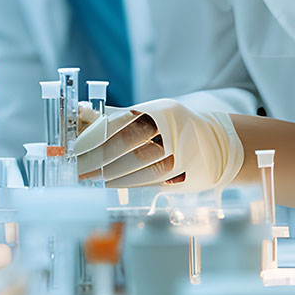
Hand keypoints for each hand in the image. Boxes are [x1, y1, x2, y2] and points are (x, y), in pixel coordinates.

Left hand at [75, 98, 242, 190]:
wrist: (219, 144)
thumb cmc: (175, 128)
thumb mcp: (152, 115)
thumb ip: (120, 117)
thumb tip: (82, 115)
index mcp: (159, 110)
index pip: (120, 121)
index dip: (94, 136)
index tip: (76, 147)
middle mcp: (173, 128)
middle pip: (127, 144)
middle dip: (97, 158)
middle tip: (77, 168)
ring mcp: (183, 151)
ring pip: (139, 165)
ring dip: (109, 174)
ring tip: (90, 177)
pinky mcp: (188, 173)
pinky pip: (152, 180)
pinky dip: (127, 182)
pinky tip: (111, 183)